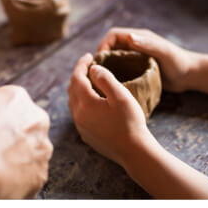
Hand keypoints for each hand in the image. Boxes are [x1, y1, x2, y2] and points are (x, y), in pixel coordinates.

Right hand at [0, 87, 52, 198]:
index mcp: (19, 98)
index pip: (14, 109)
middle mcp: (37, 121)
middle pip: (28, 131)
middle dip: (14, 143)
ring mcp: (41, 150)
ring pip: (31, 156)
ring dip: (17, 164)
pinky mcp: (39, 176)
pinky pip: (29, 180)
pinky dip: (16, 184)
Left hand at [68, 53, 151, 168]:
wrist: (135, 151)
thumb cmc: (130, 122)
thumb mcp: (120, 95)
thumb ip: (105, 78)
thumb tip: (92, 69)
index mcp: (85, 104)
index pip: (77, 78)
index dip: (81, 64)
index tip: (89, 55)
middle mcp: (79, 116)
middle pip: (72, 89)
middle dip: (78, 75)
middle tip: (89, 65)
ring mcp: (81, 127)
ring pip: (73, 102)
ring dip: (78, 88)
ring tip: (89, 80)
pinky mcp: (86, 136)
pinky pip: (78, 113)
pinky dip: (81, 101)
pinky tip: (92, 100)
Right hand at [97, 28, 200, 91]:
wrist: (191, 75)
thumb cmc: (178, 61)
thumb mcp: (164, 52)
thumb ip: (148, 45)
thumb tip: (129, 38)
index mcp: (138, 37)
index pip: (113, 35)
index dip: (103, 45)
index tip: (99, 61)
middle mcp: (134, 45)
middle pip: (110, 47)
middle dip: (102, 58)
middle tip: (97, 74)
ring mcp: (135, 58)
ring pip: (114, 59)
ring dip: (107, 68)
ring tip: (102, 82)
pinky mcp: (137, 69)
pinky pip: (122, 70)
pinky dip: (115, 76)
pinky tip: (114, 87)